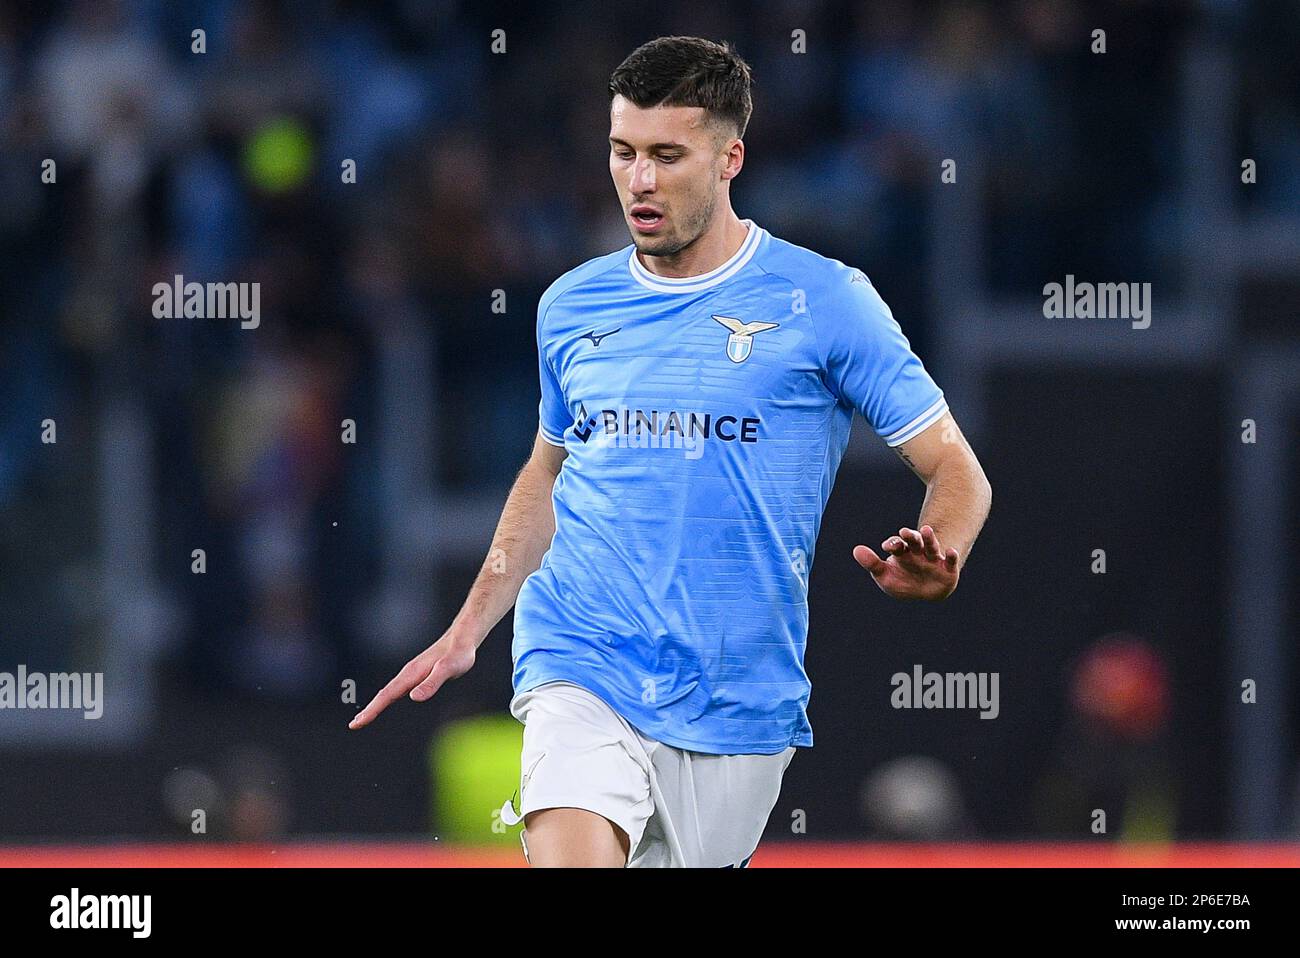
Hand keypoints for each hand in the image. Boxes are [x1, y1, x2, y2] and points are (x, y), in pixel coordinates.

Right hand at [348, 630, 476, 728]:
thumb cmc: (459, 653)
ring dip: (375, 705)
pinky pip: (397, 689)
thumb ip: (433, 682)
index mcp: (411, 674)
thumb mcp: (449, 669)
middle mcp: (408, 674)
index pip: (387, 695)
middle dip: (369, 710)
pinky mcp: (418, 675)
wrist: (463, 637)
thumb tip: (414, 698)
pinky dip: (387, 698)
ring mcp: (412, 674)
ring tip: (364, 718)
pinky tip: (386, 702)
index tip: (358, 722)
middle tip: (354, 725)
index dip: (372, 710)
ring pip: (389, 692)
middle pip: (384, 694)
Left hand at [852, 524, 958, 600]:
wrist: (927, 592)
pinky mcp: (948, 569)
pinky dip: (951, 556)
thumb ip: (872, 563)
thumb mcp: (885, 575)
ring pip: (931, 546)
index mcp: (902, 553)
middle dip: (910, 537)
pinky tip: (951, 550)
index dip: (893, 544)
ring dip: (928, 539)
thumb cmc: (903, 581)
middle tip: (904, 532)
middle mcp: (918, 553)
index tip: (889, 546)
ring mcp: (933, 560)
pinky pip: (950, 561)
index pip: (896, 544)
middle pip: (914, 542)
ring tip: (925, 529)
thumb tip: (856, 549)